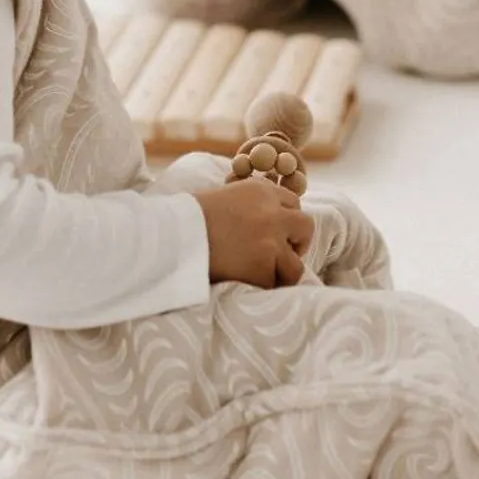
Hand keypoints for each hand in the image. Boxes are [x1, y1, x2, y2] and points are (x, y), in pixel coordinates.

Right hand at [195, 179, 314, 288]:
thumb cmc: (188, 217)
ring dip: (283, 272)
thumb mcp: (224, 196)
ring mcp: (271, 242)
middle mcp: (272, 213)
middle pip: (306, 227)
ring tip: (265, 277)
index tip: (278, 232)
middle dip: (297, 242)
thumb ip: (249, 205)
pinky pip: (273, 286)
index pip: (292, 203)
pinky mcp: (263, 269)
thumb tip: (260, 221)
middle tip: (283, 254)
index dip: (286, 219)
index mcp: (261, 190)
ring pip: (297, 265)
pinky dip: (262, 288)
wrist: (172, 236)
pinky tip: (246, 284)